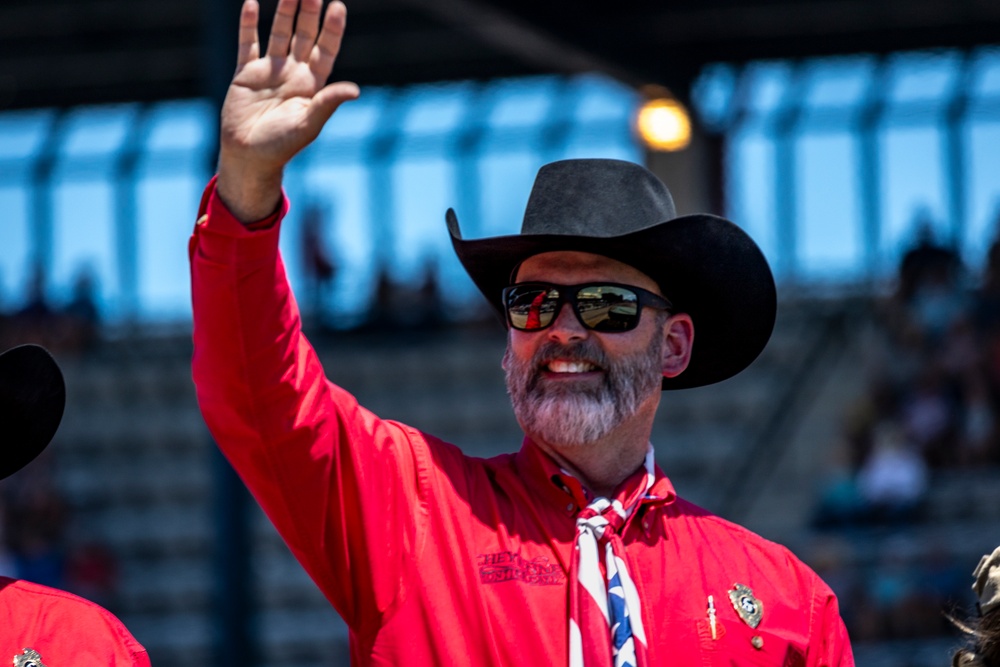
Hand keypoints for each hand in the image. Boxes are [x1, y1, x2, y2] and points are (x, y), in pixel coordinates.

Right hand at [216, 0, 358, 221]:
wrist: (249, 156)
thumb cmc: (282, 145)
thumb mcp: (309, 123)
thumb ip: (328, 102)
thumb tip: (355, 90)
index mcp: (312, 85)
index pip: (325, 50)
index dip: (332, 29)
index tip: (337, 6)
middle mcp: (293, 74)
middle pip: (304, 36)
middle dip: (310, 13)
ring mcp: (269, 71)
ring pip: (278, 34)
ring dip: (284, 12)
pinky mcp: (245, 74)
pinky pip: (247, 44)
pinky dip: (248, 24)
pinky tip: (250, 4)